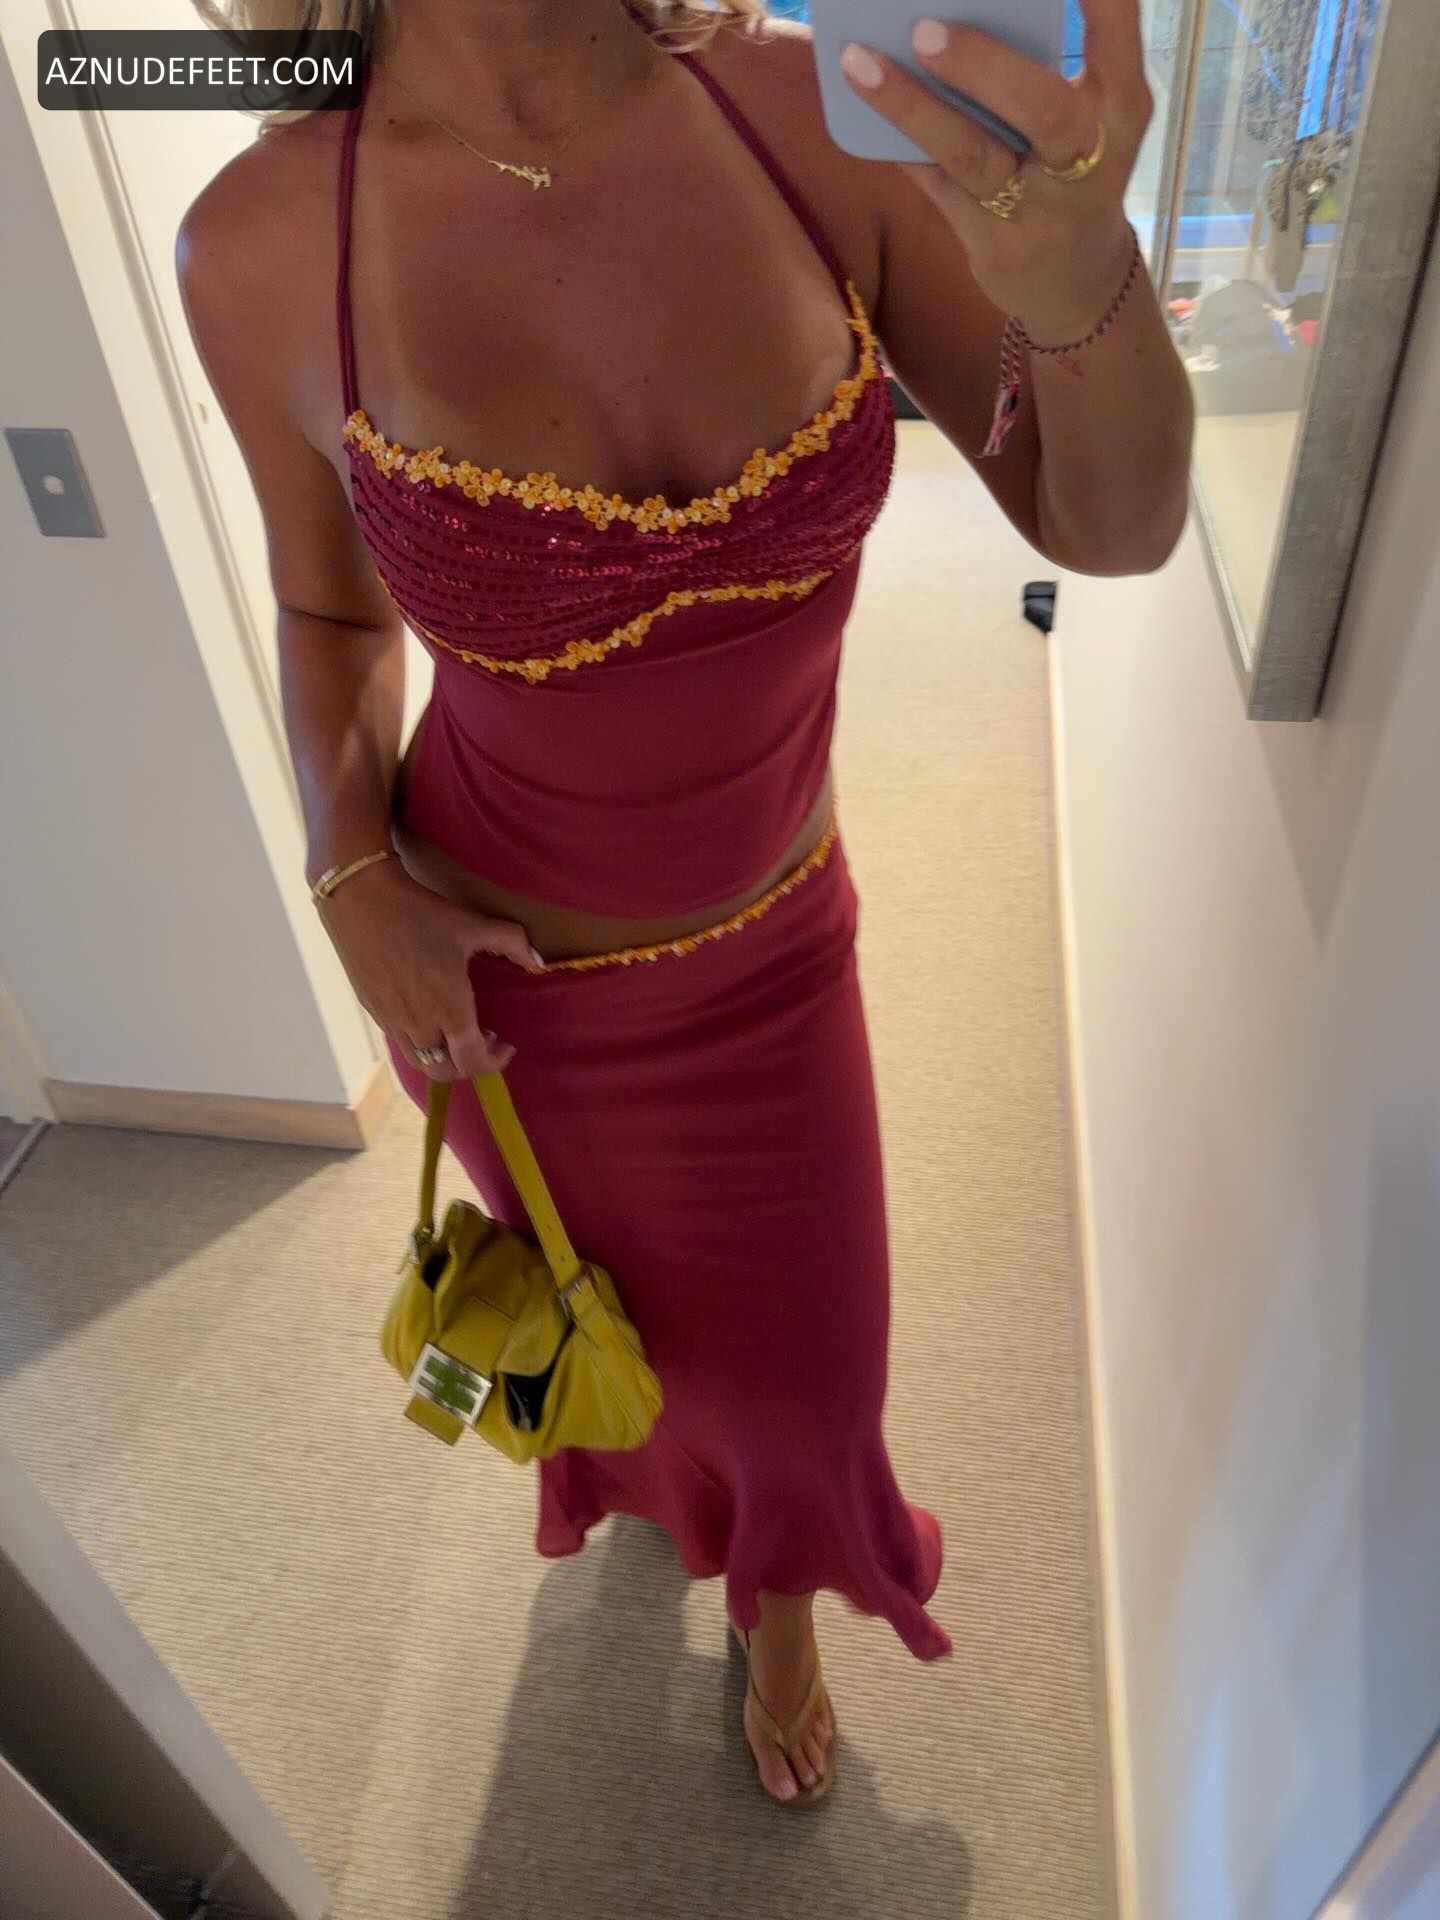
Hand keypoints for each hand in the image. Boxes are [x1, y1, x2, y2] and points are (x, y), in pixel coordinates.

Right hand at [317, 860, 542, 1080]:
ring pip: (421, 1062)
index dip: (494, 1063)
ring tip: (455, 1029)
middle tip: (484, 1039)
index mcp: (448, 1008)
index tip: (505, 1045)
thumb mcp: (472, 924)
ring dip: (444, 1057)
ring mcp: (392, 1021)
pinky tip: (428, 1013)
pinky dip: (421, 1043)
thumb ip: (513, 943)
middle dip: (470, 1066)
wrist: (361, 900)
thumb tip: (539, 962)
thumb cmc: (421, 913)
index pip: (473, 1061)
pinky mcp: (374, 1012)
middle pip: (446, 1072)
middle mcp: (419, 1024)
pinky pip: (401, 1042)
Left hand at [841, 1, 1151, 343]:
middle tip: (923, 28)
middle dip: (983, 65)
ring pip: (973, 156)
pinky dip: (900, 143)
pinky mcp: (997, 248)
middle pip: (1043, 108)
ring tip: (860, 63)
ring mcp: (1042, 211)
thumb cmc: (1071, 169)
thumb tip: (948, 8)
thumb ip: (1038, 62)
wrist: (1078, 284)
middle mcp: (1091, 157)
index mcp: (1122, 102)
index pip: (1116, 24)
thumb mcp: (1085, 114)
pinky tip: (861, 107)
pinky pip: (937, 186)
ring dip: (913, 108)